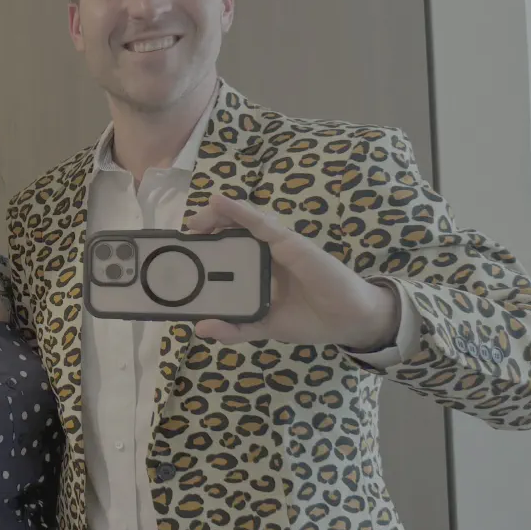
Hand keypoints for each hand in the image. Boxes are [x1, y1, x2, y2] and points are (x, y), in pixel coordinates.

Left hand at [184, 193, 399, 349]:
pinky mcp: (290, 242)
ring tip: (195, 219)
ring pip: (242, 221)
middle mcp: (266, 253)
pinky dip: (239, 211)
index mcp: (259, 269)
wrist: (349, 320)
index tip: (182, 248)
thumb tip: (201, 328)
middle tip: (184, 234)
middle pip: (231, 230)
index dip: (205, 244)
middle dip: (205, 226)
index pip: (228, 249)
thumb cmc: (310, 319)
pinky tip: (220, 201)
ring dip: (216, 215)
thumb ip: (236, 328)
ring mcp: (278, 245)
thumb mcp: (264, 326)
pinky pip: (260, 223)